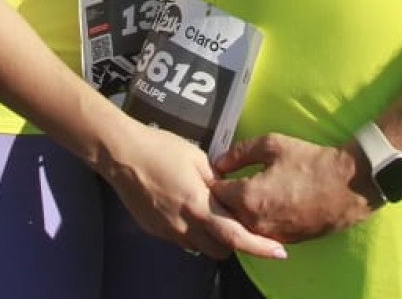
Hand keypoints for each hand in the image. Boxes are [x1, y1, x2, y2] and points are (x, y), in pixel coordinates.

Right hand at [102, 123, 286, 259]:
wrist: (122, 156)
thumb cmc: (162, 149)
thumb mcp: (197, 158)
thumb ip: (218, 180)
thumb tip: (232, 191)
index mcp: (200, 206)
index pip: (236, 236)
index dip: (260, 247)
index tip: (280, 252)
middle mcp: (185, 226)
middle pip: (221, 251)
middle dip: (235, 243)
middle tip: (239, 223)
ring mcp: (169, 231)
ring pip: (200, 247)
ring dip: (212, 238)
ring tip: (211, 214)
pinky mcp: (155, 231)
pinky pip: (181, 239)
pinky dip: (192, 231)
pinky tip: (186, 208)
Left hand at [211, 132, 374, 242]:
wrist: (347, 186)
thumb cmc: (310, 162)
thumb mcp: (272, 144)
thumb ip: (239, 152)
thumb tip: (219, 162)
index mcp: (247, 197)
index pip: (216, 193)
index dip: (214, 180)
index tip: (218, 172)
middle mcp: (255, 222)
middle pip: (225, 214)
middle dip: (223, 200)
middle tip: (229, 183)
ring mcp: (270, 235)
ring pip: (242, 226)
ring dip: (240, 213)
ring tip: (246, 194)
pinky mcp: (285, 241)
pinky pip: (261, 233)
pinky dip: (257, 222)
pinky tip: (265, 206)